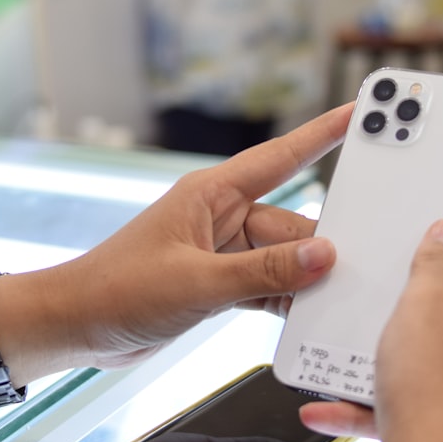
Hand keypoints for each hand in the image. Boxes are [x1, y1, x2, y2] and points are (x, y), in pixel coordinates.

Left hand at [0, 103, 352, 398]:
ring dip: (304, 281)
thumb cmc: (119, 290)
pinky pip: (267, 284)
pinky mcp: (218, 283)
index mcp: (212, 194)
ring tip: (336, 300)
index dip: (324, 134)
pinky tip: (307, 317)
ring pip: (283, 260)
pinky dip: (285, 300)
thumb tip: (325, 256)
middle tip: (366, 260)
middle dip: (323, 245)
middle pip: (292, 225)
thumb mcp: (197, 281)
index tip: (364, 115)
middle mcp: (221, 217)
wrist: (76, 326)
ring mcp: (221, 251)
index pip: (280, 157)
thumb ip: (264, 271)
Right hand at [299, 190, 442, 441]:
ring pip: (431, 337)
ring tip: (360, 327)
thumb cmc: (437, 391)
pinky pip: (404, 387)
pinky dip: (368, 390)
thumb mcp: (425, 303)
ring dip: (393, 330)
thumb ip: (435, 262)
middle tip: (411, 245)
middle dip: (436, 267)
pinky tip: (330, 400)